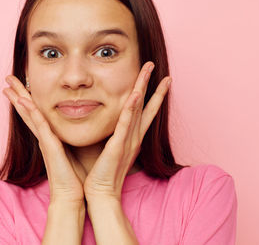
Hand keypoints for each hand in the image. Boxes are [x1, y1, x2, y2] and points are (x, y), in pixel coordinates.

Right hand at [3, 75, 85, 204]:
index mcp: (49, 137)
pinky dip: (31, 113)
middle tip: (7, 78)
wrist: (72, 195)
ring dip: (19, 99)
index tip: (20, 84)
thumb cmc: (75, 175)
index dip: (26, 98)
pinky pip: (39, 126)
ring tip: (7, 85)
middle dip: (17, 93)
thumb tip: (81, 124)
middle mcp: (44, 137)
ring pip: (29, 115)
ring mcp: (44, 141)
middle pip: (27, 111)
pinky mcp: (49, 147)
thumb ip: (73, 137)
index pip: (36, 113)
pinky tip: (23, 101)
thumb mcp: (74, 150)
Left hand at [83, 61, 170, 202]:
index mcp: (130, 137)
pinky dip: (131, 110)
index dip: (152, 95)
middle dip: (151, 84)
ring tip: (149, 70)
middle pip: (145, 106)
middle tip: (154, 65)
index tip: (158, 79)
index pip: (143, 112)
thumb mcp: (108, 149)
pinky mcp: (118, 147)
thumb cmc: (102, 173)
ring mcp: (127, 141)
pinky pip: (125, 125)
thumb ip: (111, 135)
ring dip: (143, 89)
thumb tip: (106, 122)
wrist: (100, 193)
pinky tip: (134, 95)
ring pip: (138, 110)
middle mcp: (133, 137)